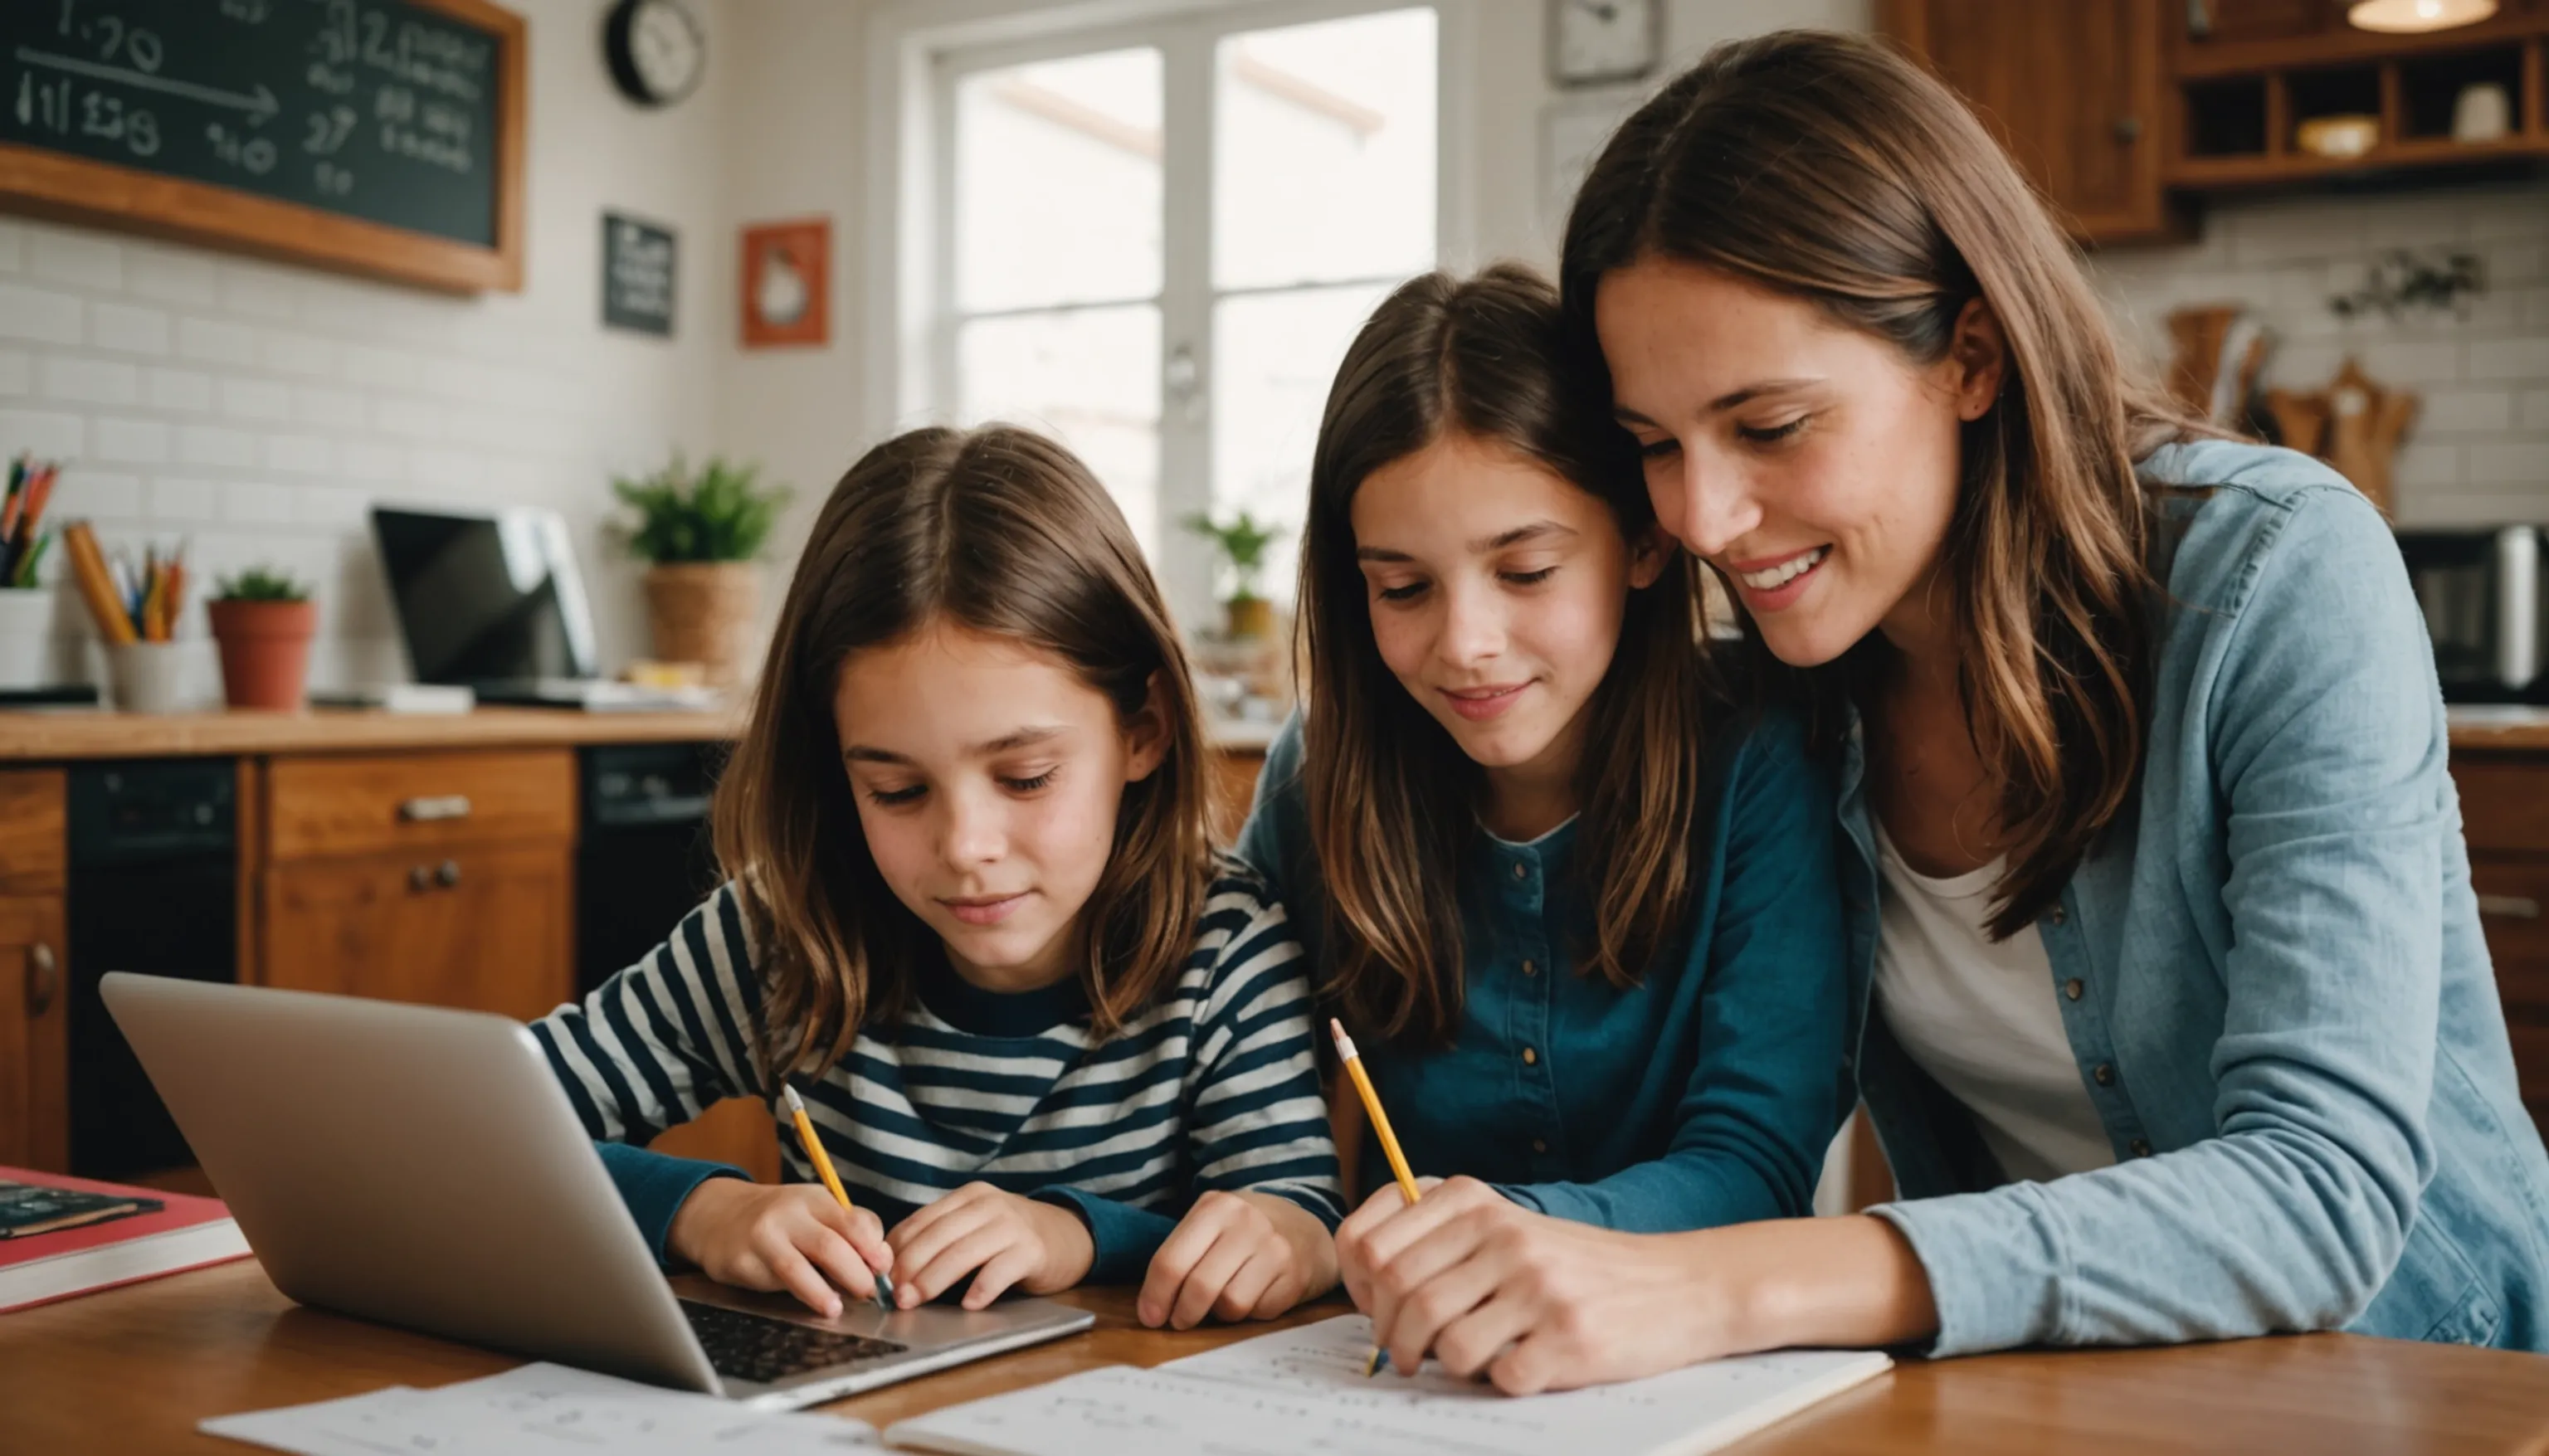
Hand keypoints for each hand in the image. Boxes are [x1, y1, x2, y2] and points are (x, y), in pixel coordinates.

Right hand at [666, 1179, 892, 1319]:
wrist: (720, 1216)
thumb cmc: (782, 1220)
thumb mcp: (817, 1212)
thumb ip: (850, 1230)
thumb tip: (882, 1259)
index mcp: (816, 1199)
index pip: (853, 1222)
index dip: (874, 1249)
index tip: (885, 1269)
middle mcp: (789, 1213)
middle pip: (830, 1245)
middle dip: (855, 1274)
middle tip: (869, 1294)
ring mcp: (762, 1236)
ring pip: (797, 1267)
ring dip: (822, 1292)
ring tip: (837, 1308)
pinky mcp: (741, 1260)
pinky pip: (771, 1281)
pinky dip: (796, 1294)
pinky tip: (812, 1304)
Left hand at [886, 1182, 1094, 1310]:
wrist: (1067, 1236)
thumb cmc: (1010, 1238)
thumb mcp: (975, 1227)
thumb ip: (942, 1241)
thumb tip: (893, 1272)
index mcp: (968, 1197)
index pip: (921, 1221)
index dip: (896, 1250)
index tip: (879, 1276)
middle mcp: (989, 1205)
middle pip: (939, 1236)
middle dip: (910, 1267)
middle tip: (894, 1295)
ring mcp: (1012, 1226)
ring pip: (963, 1252)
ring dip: (934, 1279)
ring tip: (915, 1301)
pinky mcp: (1033, 1250)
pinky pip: (1000, 1270)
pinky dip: (981, 1288)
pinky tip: (968, 1305)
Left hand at [1137, 1190, 1339, 1328]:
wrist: (1306, 1228)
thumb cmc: (1245, 1232)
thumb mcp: (1212, 1225)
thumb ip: (1181, 1255)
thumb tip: (1151, 1309)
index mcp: (1215, 1207)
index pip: (1170, 1261)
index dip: (1155, 1297)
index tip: (1150, 1317)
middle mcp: (1246, 1223)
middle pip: (1198, 1286)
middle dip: (1183, 1314)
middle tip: (1180, 1320)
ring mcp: (1274, 1248)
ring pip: (1229, 1304)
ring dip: (1221, 1313)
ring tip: (1225, 1299)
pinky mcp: (1295, 1275)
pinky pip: (1258, 1312)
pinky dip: (1250, 1313)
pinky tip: (1255, 1295)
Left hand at [1343, 1175, 1719, 1394]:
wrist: (1679, 1285)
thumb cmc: (1580, 1266)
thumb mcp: (1510, 1228)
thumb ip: (1444, 1241)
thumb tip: (1367, 1285)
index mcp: (1479, 1204)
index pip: (1375, 1247)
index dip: (1359, 1291)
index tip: (1374, 1313)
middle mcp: (1505, 1238)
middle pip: (1402, 1298)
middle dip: (1393, 1339)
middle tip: (1405, 1356)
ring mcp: (1538, 1288)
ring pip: (1444, 1343)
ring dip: (1443, 1365)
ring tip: (1461, 1362)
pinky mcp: (1569, 1339)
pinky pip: (1499, 1377)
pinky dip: (1501, 1382)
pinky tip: (1521, 1365)